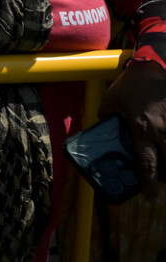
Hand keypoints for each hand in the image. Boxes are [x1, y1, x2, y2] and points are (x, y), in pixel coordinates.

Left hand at [105, 58, 165, 180]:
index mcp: (143, 129)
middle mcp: (163, 132)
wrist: (158, 64)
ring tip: (165, 167)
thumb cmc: (134, 82)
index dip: (148, 184)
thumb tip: (101, 125)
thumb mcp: (111, 98)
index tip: (150, 197)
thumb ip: (105, 114)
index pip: (146, 164)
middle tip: (162, 183)